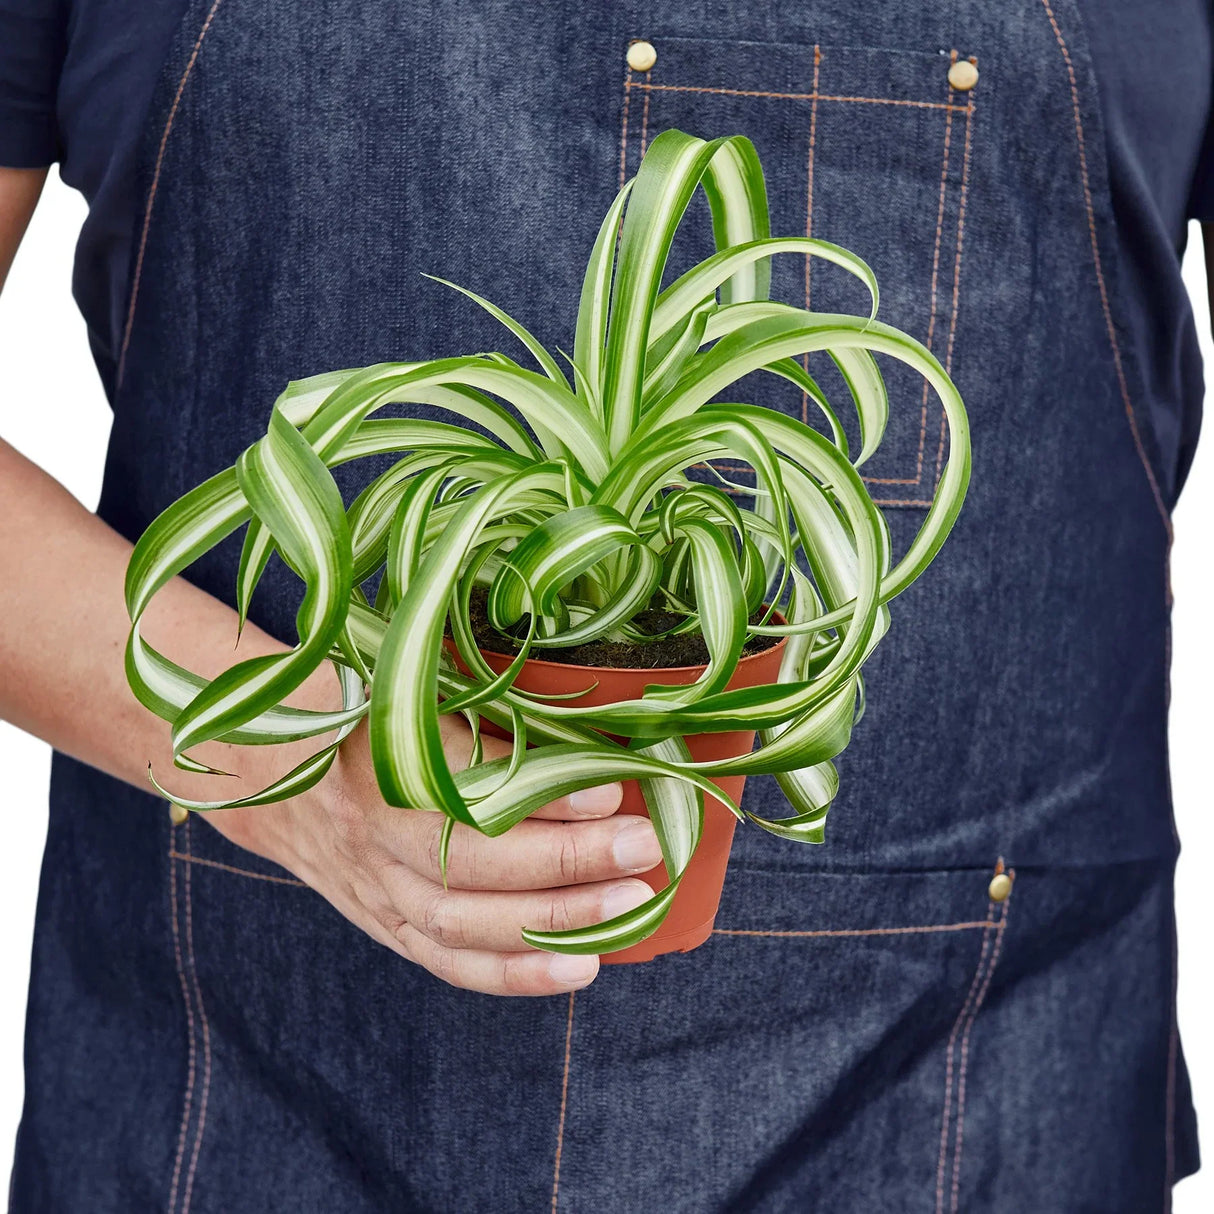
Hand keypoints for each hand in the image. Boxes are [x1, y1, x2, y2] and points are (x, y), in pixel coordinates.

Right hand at [203, 710, 661, 995]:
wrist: (264, 771)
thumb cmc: (355, 711)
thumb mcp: (400, 686)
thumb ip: (474, 708)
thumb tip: (583, 724)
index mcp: (374, 757)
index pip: (465, 790)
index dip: (539, 797)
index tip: (611, 786)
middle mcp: (371, 832)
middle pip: (471, 865)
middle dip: (566, 862)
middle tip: (642, 846)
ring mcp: (374, 888)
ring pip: (463, 923)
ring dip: (554, 922)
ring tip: (629, 905)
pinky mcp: (383, 924)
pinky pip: (448, 962)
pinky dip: (516, 972)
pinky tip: (581, 966)